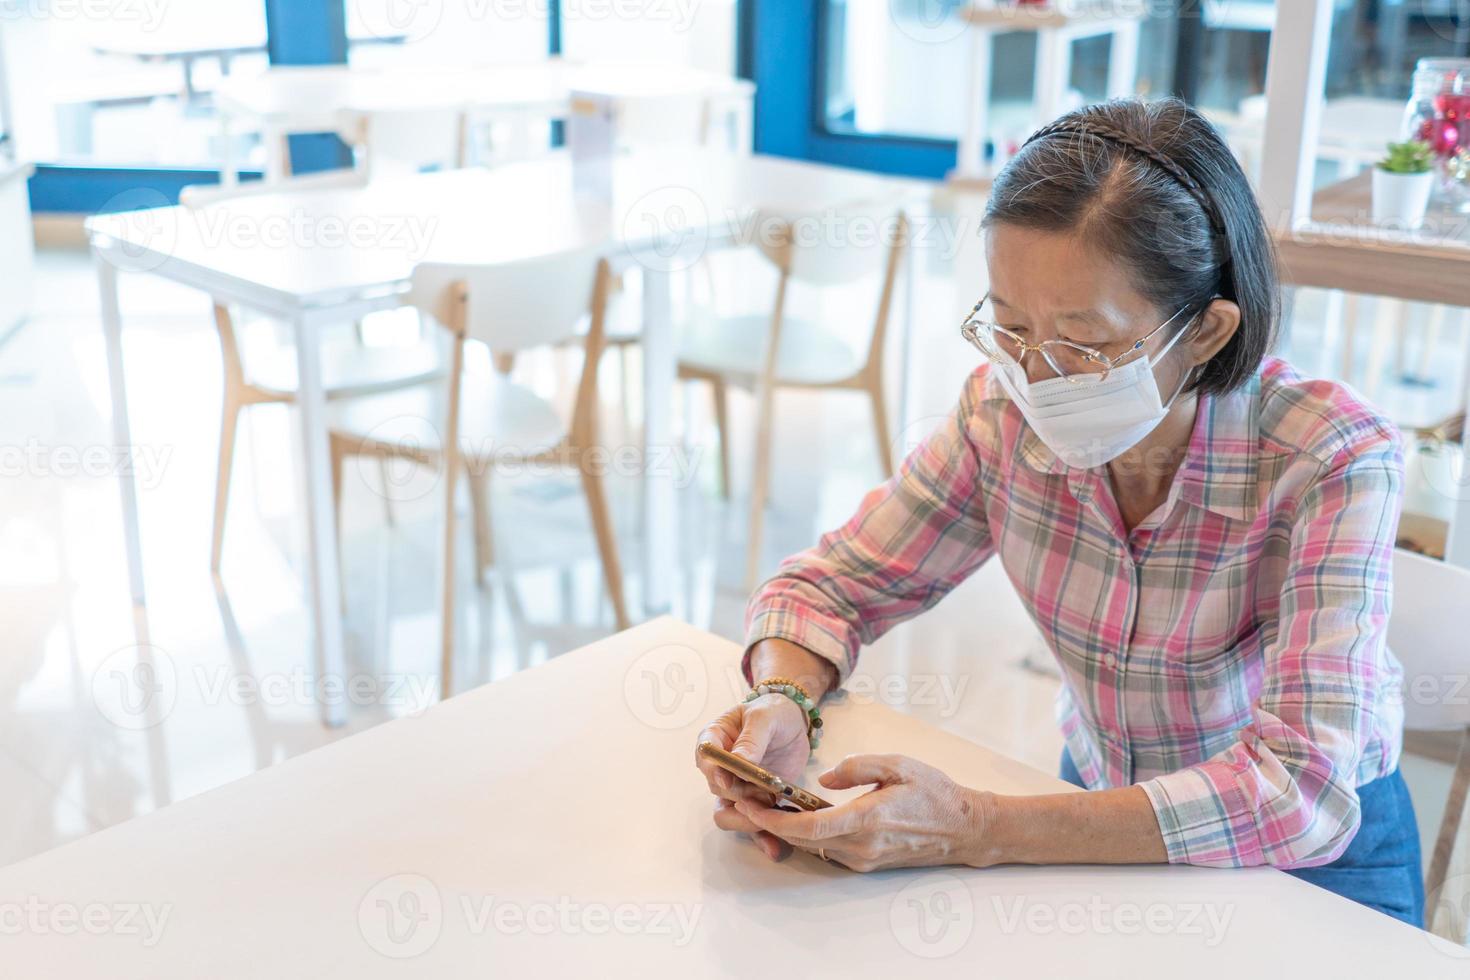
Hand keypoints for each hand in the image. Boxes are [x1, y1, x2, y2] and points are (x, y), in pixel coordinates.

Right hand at [695, 694, 811, 860]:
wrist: (793, 723)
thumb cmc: (773, 712)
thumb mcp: (765, 717)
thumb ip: (751, 738)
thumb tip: (738, 760)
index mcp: (715, 740)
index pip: (705, 758)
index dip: (714, 772)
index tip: (729, 780)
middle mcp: (720, 768)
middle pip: (718, 791)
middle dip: (740, 797)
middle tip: (765, 795)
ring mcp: (736, 788)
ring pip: (729, 815)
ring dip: (749, 821)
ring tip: (773, 821)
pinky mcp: (755, 802)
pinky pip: (752, 825)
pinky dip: (762, 838)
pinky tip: (776, 848)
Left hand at [733, 754, 991, 871]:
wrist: (964, 828)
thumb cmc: (934, 792)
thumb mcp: (897, 764)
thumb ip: (857, 767)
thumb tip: (824, 781)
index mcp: (867, 820)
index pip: (809, 826)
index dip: (775, 819)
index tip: (751, 806)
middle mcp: (861, 846)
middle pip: (802, 839)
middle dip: (769, 822)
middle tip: (742, 802)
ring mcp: (863, 858)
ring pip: (812, 846)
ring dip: (786, 828)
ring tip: (762, 804)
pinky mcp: (866, 862)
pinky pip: (827, 849)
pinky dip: (806, 834)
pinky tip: (796, 815)